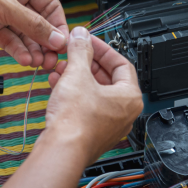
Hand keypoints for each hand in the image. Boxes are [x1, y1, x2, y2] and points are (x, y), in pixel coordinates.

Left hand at [0, 0, 68, 68]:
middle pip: (39, 23)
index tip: (63, 45)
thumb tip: (57, 39)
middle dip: (45, 42)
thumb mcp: (4, 6)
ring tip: (37, 63)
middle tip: (51, 60)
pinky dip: (17, 50)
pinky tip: (24, 60)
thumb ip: (32, 24)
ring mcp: (2, 12)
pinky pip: (9, 39)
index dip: (58, 27)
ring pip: (24, 34)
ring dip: (32, 49)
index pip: (51, 7)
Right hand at [3, 27, 141, 187]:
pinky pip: (87, 106)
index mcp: (130, 97)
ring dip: (78, 77)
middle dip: (87, 63)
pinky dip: (75, 93)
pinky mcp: (94, 132)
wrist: (61, 151)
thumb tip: (81, 36)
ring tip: (62, 68)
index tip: (89, 41)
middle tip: (74, 52)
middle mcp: (124, 112)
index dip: (103, 49)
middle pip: (108, 78)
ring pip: (95, 92)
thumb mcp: (77, 74)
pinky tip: (58, 84)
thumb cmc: (76, 121)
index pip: (121, 63)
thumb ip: (80, 50)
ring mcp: (110, 124)